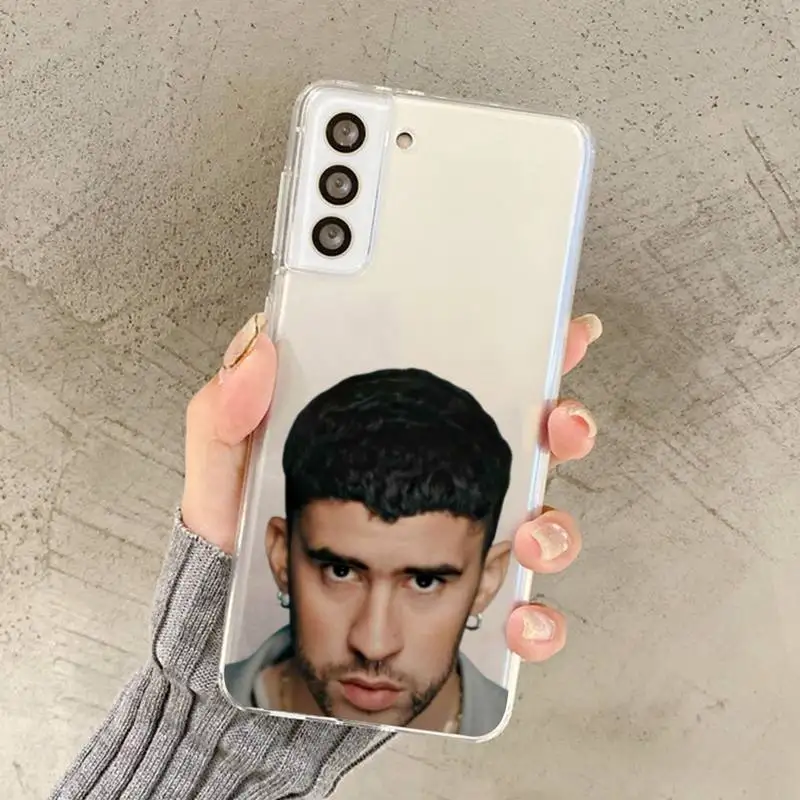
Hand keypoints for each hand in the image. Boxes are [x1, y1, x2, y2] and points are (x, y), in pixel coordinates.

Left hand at [181, 311, 600, 663]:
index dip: (523, 352)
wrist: (242, 631)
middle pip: (527, 447)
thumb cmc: (241, 544)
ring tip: (532, 533)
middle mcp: (439, 486)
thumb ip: (228, 413)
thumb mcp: (223, 472)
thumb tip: (261, 354)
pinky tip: (518, 618)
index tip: (559, 333)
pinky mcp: (461, 606)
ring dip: (556, 524)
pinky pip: (519, 611)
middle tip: (559, 424)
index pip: (467, 386)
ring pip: (542, 523)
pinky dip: (536, 617)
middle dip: (564, 428)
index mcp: (396, 441)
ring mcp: (456, 543)